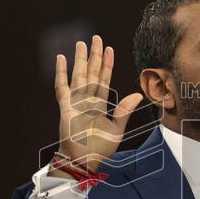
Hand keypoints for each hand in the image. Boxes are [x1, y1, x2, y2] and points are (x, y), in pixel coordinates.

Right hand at [54, 35, 143, 171]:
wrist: (82, 160)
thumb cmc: (98, 148)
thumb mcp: (117, 130)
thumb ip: (124, 111)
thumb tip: (138, 95)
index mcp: (100, 104)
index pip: (104, 79)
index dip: (107, 64)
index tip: (109, 49)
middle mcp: (88, 100)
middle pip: (92, 72)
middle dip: (94, 55)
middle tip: (96, 38)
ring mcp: (76, 101)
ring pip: (78, 75)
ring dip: (80, 59)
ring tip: (81, 43)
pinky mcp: (65, 106)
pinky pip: (62, 86)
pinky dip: (61, 72)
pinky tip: (61, 58)